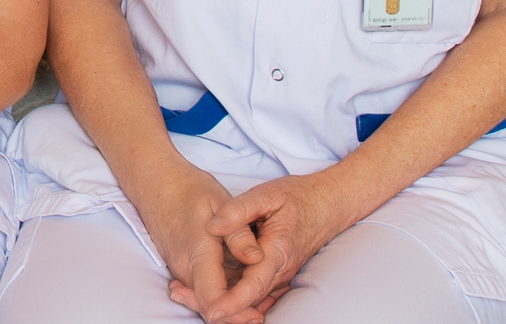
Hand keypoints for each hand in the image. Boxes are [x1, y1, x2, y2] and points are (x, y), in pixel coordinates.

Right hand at [130, 155, 264, 323]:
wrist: (155, 181)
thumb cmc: (189, 189)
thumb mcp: (220, 202)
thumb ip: (239, 234)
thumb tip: (258, 259)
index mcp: (197, 252)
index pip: (211, 298)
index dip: (232, 312)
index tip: (255, 316)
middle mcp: (184, 267)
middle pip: (209, 305)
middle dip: (235, 315)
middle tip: (260, 317)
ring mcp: (180, 269)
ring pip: (204, 299)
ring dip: (228, 306)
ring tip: (256, 309)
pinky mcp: (180, 266)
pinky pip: (200, 288)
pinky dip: (219, 294)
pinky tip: (237, 291)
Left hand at [179, 171, 351, 321]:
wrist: (327, 204)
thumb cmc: (298, 197)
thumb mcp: (267, 194)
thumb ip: (238, 210)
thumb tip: (211, 226)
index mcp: (278, 252)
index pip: (254, 284)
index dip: (232, 301)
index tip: (212, 310)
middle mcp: (280, 271)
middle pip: (247, 300)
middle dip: (216, 304)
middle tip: (179, 293)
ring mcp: (279, 276)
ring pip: (249, 301)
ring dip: (222, 302)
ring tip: (183, 291)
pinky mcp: (275, 276)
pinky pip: (253, 294)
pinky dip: (232, 298)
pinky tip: (208, 290)